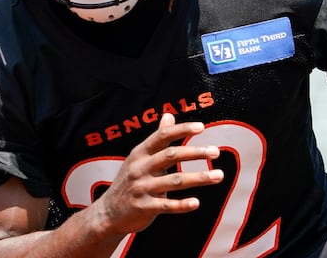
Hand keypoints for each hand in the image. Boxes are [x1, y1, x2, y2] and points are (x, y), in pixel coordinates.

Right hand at [93, 113, 223, 235]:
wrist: (108, 212)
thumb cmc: (130, 181)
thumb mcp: (139, 157)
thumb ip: (157, 138)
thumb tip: (169, 114)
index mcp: (140, 153)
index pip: (162, 136)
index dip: (181, 130)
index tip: (201, 127)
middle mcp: (140, 168)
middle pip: (171, 156)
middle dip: (195, 153)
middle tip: (216, 151)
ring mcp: (141, 188)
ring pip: (174, 181)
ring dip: (199, 178)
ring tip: (219, 175)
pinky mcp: (144, 207)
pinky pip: (167, 205)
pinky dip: (182, 205)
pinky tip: (197, 203)